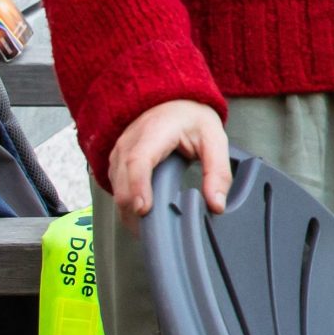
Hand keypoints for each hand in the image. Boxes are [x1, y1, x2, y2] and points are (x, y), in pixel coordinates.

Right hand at [105, 99, 230, 225]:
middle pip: (122, 182)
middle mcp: (129, 143)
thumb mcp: (214, 139)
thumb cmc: (191, 118)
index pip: (138, 161)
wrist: (171, 102)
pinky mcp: (117, 164)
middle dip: (134, 209)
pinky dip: (127, 206)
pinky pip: (116, 189)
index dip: (138, 186)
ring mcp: (118, 154)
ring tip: (153, 230)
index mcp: (154, 133)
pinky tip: (144, 220)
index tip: (144, 209)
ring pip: (116, 189)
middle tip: (156, 233)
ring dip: (129, 212)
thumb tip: (216, 205)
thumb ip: (218, 172)